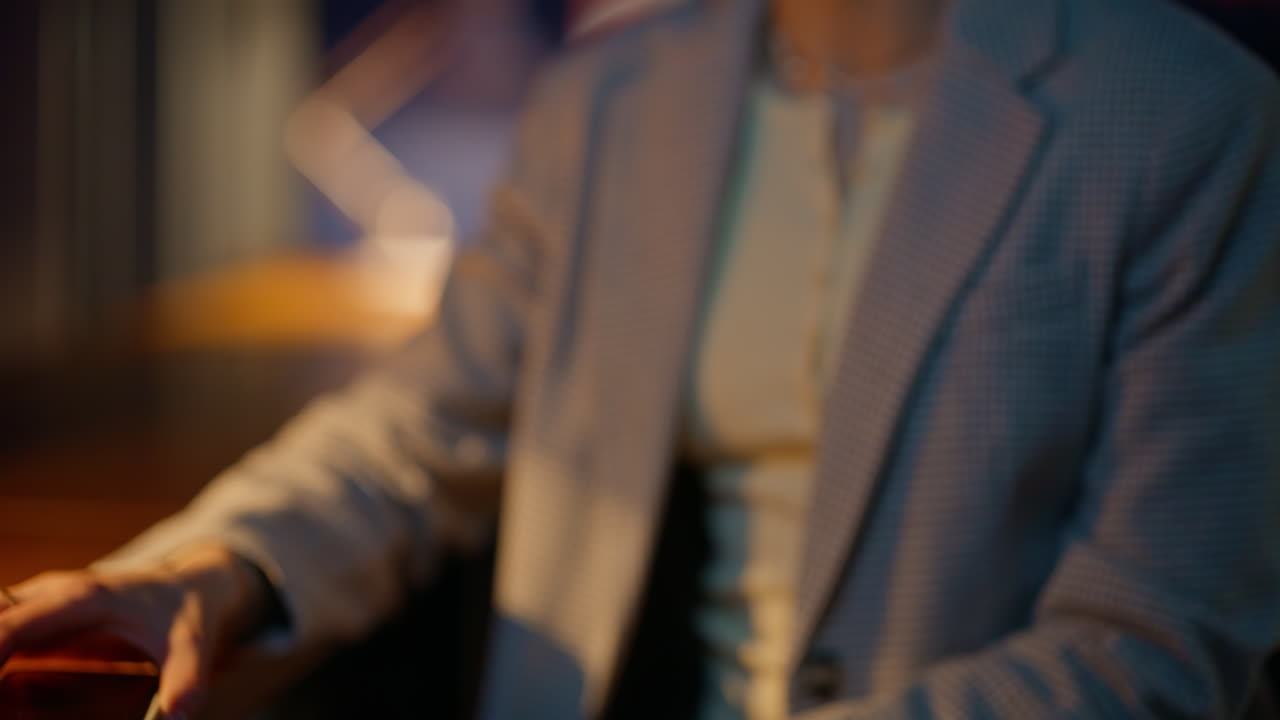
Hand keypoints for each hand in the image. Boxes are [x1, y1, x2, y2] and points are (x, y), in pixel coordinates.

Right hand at [0, 544, 268, 719]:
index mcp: (83, 599)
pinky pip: (0, 633)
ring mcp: (42, 601)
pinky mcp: (39, 616)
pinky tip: (4, 693)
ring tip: (3, 703)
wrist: (190, 583)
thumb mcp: (192, 647)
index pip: (12, 625)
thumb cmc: (186, 614)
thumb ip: (184, 681)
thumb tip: (177, 716)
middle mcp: (53, 593)